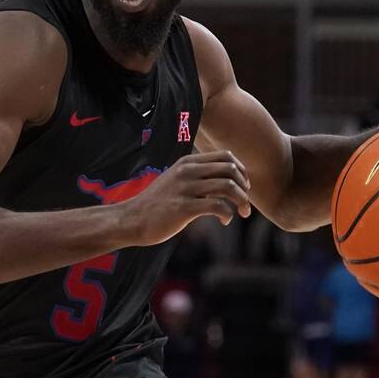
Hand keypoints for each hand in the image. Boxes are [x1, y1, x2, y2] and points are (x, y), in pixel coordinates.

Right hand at [122, 150, 251, 246]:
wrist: (133, 219)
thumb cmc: (158, 203)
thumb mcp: (176, 180)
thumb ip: (197, 175)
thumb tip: (224, 180)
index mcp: (188, 162)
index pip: (226, 156)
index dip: (241, 170)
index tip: (243, 186)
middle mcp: (187, 171)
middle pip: (231, 169)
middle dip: (245, 186)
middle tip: (245, 202)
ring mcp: (185, 188)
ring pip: (227, 186)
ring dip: (242, 201)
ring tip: (242, 212)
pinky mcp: (184, 207)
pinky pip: (217, 206)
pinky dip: (227, 214)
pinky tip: (224, 221)